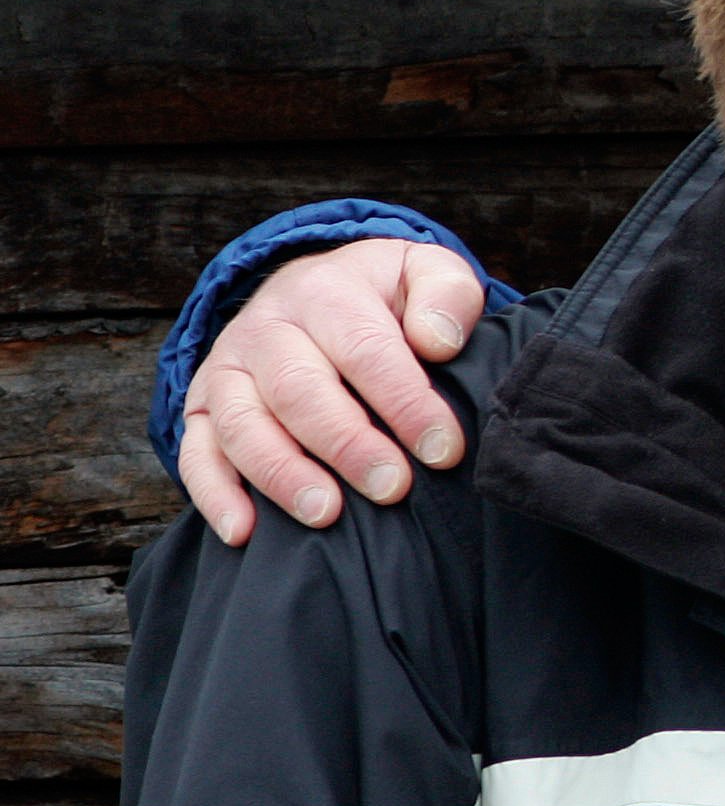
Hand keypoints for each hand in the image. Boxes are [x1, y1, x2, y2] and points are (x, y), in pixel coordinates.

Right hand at [180, 239, 483, 547]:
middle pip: (299, 390)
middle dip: (347, 444)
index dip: (406, 403)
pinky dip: (214, 494)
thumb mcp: (427, 273)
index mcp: (325, 291)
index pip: (366, 349)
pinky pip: (195, 454)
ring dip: (283, 475)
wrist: (315, 290)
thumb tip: (437, 342)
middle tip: (392, 488)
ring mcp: (227, 369)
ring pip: (242, 425)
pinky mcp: (201, 409)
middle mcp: (266, 327)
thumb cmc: (386, 296)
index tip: (443, 449)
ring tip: (326, 514)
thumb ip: (447, 295)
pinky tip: (242, 531)